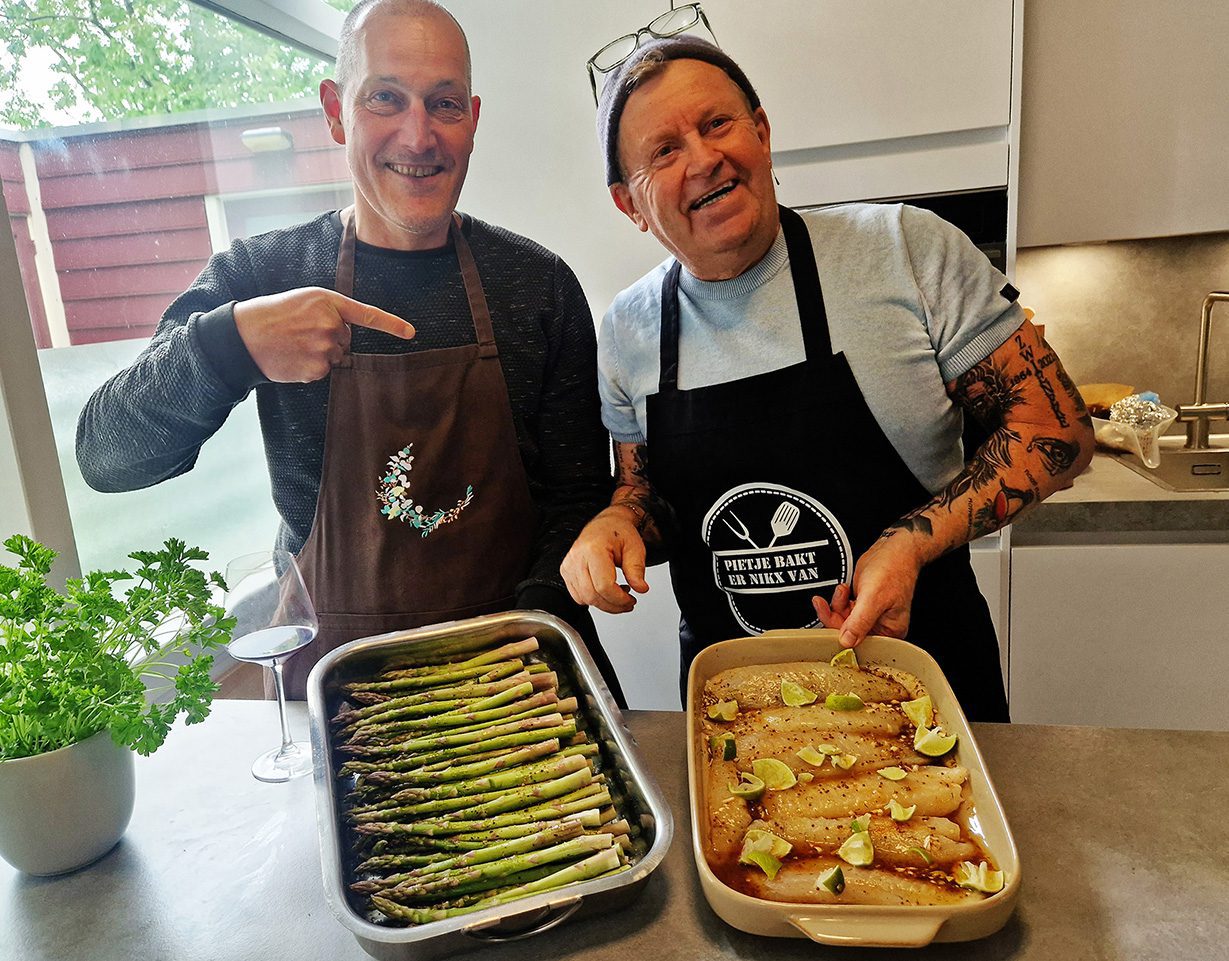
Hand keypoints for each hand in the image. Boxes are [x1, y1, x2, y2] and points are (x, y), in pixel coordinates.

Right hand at [233, 287, 414, 382]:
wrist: (245, 334)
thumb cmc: (274, 314)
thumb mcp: (304, 300)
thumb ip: (331, 311)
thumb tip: (346, 334)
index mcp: (329, 302)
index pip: (367, 315)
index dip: (392, 325)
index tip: (411, 332)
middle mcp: (331, 325)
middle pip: (346, 340)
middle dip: (329, 338)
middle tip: (301, 332)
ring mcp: (324, 348)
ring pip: (335, 356)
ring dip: (319, 353)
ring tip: (294, 344)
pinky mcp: (316, 368)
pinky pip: (323, 371)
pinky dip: (310, 367)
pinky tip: (293, 357)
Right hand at [560, 506, 649, 614]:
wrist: (605, 524)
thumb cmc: (618, 532)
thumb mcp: (635, 548)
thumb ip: (637, 570)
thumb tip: (641, 588)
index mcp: (593, 549)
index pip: (604, 586)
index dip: (619, 599)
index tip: (631, 600)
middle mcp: (577, 557)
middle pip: (592, 596)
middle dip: (613, 605)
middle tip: (628, 602)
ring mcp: (569, 565)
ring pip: (584, 598)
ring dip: (603, 603)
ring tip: (618, 593)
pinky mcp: (566, 571)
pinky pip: (577, 595)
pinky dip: (593, 599)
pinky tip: (605, 591)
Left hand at [811, 535, 921, 647]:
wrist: (894, 547)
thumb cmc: (893, 569)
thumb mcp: (874, 597)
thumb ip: (860, 621)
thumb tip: (847, 641)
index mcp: (890, 630)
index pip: (861, 642)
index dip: (842, 635)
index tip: (826, 627)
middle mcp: (880, 625)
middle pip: (848, 631)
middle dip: (834, 616)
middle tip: (823, 605)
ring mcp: (870, 614)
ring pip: (844, 619)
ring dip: (837, 605)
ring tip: (841, 591)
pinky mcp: (862, 603)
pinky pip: (844, 608)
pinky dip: (840, 599)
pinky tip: (844, 589)